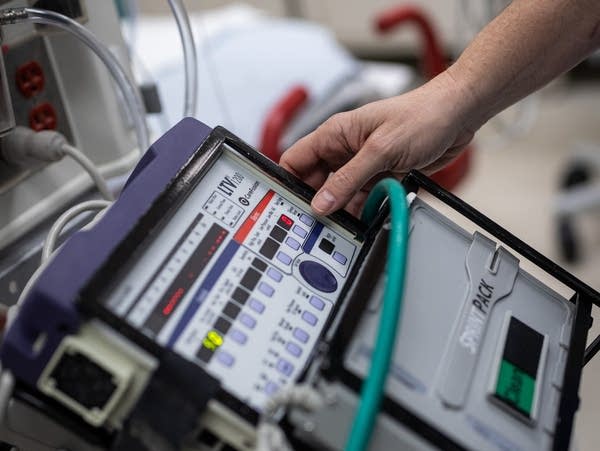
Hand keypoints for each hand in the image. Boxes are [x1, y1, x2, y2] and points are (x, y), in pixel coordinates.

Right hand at [279, 72, 476, 215]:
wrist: (458, 115)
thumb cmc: (421, 116)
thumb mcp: (381, 150)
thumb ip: (349, 179)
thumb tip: (322, 202)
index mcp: (336, 134)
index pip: (296, 159)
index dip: (288, 182)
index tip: (287, 204)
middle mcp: (345, 149)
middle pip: (316, 181)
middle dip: (316, 202)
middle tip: (316, 223)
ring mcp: (362, 163)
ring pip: (340, 192)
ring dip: (342, 209)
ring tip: (342, 225)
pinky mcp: (380, 173)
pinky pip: (363, 196)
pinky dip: (363, 209)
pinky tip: (364, 219)